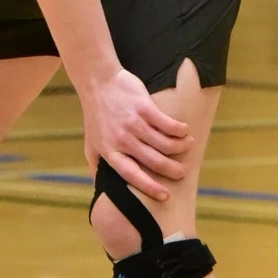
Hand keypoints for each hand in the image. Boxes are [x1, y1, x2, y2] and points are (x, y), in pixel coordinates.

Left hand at [80, 67, 190, 199]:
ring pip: (165, 143)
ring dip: (180, 147)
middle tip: (182, 172)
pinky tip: (184, 130)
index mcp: (109, 151)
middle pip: (154, 161)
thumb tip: (98, 188)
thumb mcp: (90, 142)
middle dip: (172, 170)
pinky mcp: (144, 108)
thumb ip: (96, 165)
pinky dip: (179, 129)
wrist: (98, 82)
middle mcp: (122, 140)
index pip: (131, 175)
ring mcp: (133, 123)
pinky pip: (168, 124)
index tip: (165, 195)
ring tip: (187, 145)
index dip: (149, 187)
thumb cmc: (96, 115)